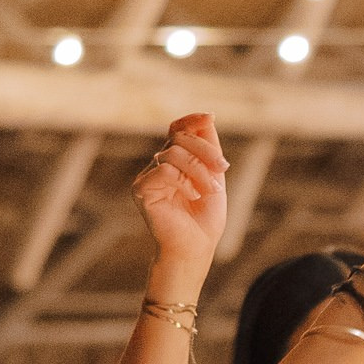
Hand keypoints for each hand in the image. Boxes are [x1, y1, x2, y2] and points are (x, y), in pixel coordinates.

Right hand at [132, 112, 226, 269]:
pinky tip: (193, 195)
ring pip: (173, 153)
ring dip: (199, 170)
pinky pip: (164, 171)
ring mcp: (147, 177)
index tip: (209, 116)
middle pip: (178, 138)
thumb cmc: (205, 217)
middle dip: (205, 150)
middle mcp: (157, 165)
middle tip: (223, 169)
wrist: (196, 247)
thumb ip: (209, 148)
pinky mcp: (141, 190)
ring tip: (211, 189)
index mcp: (173, 160)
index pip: (177, 129)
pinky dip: (184, 181)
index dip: (191, 120)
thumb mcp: (214, 176)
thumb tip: (208, 117)